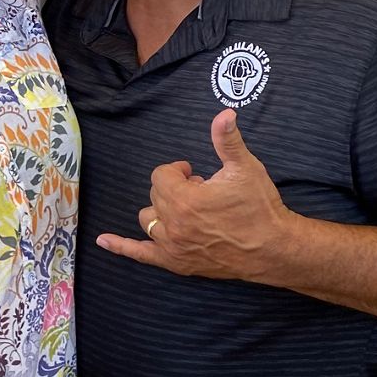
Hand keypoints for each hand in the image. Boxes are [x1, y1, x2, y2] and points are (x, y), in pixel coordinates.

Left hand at [96, 110, 299, 280]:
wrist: (274, 248)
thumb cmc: (260, 207)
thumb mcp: (244, 168)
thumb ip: (227, 140)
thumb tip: (224, 113)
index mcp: (184, 199)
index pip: (161, 176)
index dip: (177, 171)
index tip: (194, 172)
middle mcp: (173, 225)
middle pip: (155, 196)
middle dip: (173, 188)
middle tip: (199, 190)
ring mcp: (173, 247)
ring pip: (148, 220)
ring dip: (161, 210)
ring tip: (185, 209)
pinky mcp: (177, 263)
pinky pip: (140, 255)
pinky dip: (120, 246)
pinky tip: (103, 240)